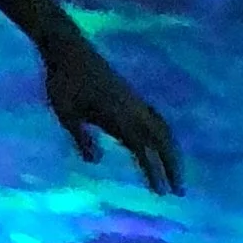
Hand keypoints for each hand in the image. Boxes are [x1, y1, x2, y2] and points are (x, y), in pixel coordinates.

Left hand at [42, 31, 182, 194]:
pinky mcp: (130, 95)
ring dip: (170, 151)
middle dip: (172, 165)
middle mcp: (133, 108)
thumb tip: (95, 162)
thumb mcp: (66, 113)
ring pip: (162, 128)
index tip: (161, 193)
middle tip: (179, 192)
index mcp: (119, 114)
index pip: (142, 149)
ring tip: (174, 173)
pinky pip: (154, 118)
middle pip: (162, 140)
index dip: (153, 171)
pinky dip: (162, 136)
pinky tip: (158, 146)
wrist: (68, 48)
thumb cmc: (63, 81)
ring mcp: (133, 100)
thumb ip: (81, 137)